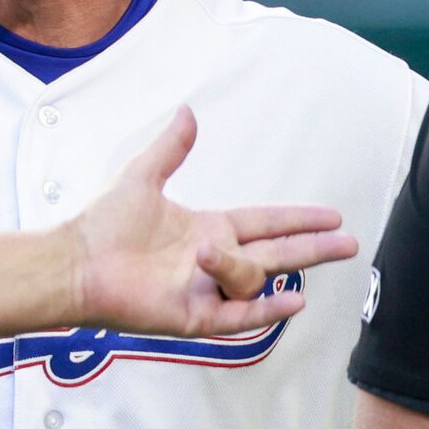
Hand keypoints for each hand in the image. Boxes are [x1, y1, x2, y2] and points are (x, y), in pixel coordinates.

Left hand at [70, 107, 359, 337]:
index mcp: (209, 229)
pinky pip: (241, 314)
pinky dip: (267, 308)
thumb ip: (171, 148)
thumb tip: (187, 111)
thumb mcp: (143, 177)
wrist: (77, 262)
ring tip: (201, 254)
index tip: (331, 216)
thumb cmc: (104, 224)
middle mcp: (214, 260)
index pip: (266, 224)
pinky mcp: (195, 316)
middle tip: (352, 243)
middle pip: (278, 254)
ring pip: (251, 277)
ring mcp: (207, 289)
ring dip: (238, 265)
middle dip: (315, 248)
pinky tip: (294, 300)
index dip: (298, 220)